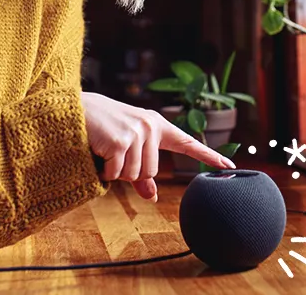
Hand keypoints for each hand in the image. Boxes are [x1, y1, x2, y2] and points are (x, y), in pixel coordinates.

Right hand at [81, 92, 235, 200]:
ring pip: (134, 176)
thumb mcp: (126, 146)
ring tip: (105, 149)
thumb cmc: (102, 127)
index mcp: (157, 125)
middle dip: (130, 171)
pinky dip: (105, 171)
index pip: (188, 142)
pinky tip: (98, 153)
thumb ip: (142, 172)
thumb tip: (153, 197)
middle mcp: (150, 126)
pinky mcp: (121, 142)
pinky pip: (117, 174)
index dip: (209, 156)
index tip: (229, 165)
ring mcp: (137, 133)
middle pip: (151, 172)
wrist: (75, 108)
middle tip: (113, 151)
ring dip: (116, 171)